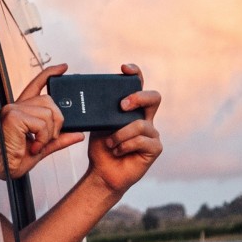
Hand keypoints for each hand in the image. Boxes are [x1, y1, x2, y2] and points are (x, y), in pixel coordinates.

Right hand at [0, 64, 84, 178]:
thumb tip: (78, 134)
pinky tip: (33, 146)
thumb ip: (59, 139)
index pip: (37, 86)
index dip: (50, 74)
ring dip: (48, 133)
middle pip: (50, 101)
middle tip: (47, 139)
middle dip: (57, 121)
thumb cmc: (14, 159)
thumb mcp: (43, 148)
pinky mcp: (13, 116)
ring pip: (49, 112)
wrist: (0, 168)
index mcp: (23, 111)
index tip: (63, 68)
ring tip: (37, 145)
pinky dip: (42, 137)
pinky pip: (41, 123)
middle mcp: (17, 107)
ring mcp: (13, 110)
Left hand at [87, 64, 161, 193]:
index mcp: (132, 109)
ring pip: (141, 124)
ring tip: (111, 143)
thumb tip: (86, 92)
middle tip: (122, 106)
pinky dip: (125, 146)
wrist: (102, 173)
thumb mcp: (97, 124)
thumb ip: (100, 110)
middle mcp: (145, 118)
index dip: (135, 73)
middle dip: (138, 97)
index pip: (138, 85)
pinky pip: (142, 140)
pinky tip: (118, 151)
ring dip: (120, 134)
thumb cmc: (101, 148)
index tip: (124, 69)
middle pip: (154, 97)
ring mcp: (152, 133)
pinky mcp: (155, 148)